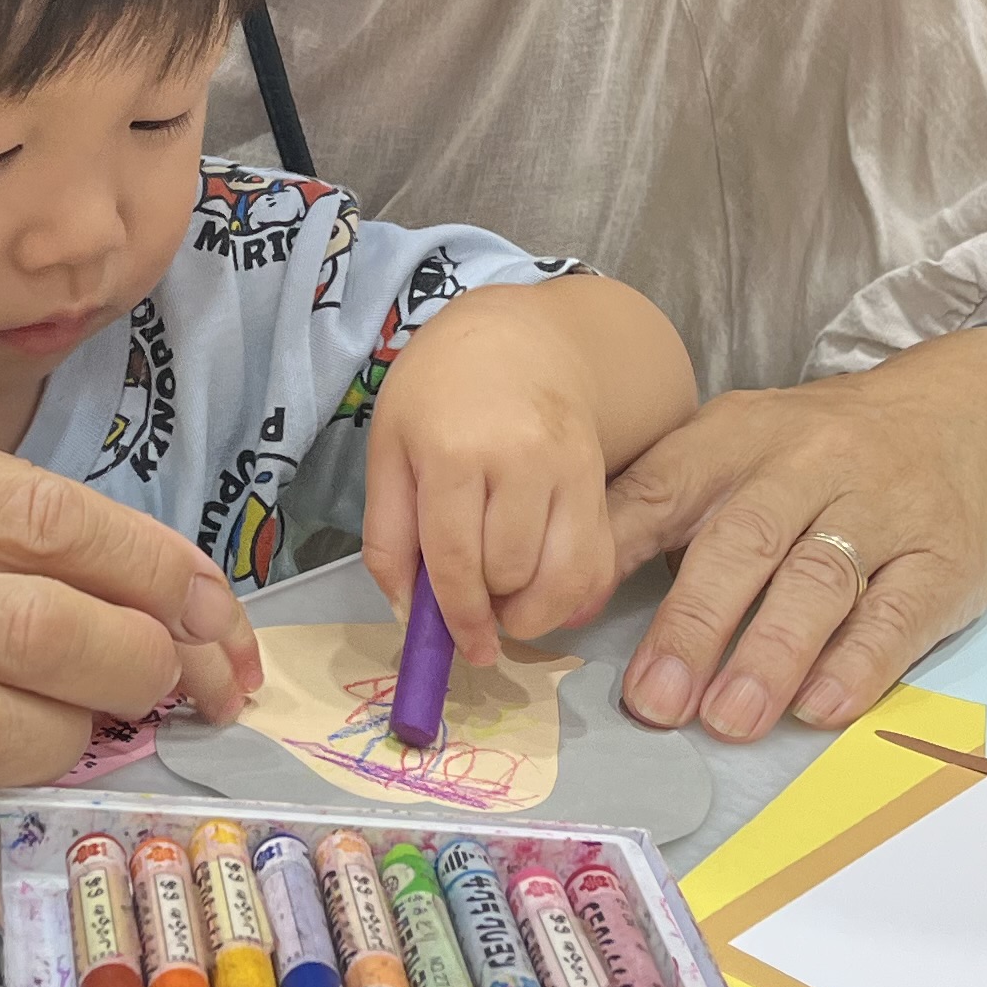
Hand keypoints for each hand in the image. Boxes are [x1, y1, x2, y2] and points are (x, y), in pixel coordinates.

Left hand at [358, 292, 625, 666]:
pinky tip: (546, 587)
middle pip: (511, 572)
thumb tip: (410, 617)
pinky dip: (575, 593)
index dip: (458, 617)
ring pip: (562, 575)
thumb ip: (387, 536)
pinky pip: (598, 559)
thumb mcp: (388, 449)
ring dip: (533, 607)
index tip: (462, 648)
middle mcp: (519, 457)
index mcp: (451, 450)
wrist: (520, 338)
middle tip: (476, 600)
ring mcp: (569, 466)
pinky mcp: (599, 478)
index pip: (456, 559)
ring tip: (508, 596)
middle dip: (490, 605)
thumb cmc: (440, 392)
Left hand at [607, 328, 986, 742]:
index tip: (570, 615)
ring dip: (770, 654)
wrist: (970, 417)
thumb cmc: (826, 450)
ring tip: (728, 719)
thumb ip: (667, 504)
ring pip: (819, 581)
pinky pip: (898, 613)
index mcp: (741, 437)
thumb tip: (573, 590)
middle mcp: (809, 466)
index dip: (617, 551)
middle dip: (695, 623)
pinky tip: (820, 707)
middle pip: (745, 541)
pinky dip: (859, 663)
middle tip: (655, 701)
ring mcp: (881, 511)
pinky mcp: (942, 558)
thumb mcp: (742, 445)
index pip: (668, 487)